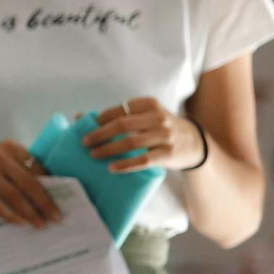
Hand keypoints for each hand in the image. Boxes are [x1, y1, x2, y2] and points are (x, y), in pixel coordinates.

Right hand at [0, 141, 59, 226]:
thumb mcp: (1, 153)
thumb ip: (20, 165)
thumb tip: (48, 189)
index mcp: (10, 147)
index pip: (36, 167)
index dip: (51, 185)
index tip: (62, 199)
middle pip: (28, 183)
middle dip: (45, 203)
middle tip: (56, 217)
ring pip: (14, 196)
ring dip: (30, 212)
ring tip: (41, 224)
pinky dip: (9, 215)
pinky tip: (20, 223)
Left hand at [86, 98, 202, 172]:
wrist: (194, 143)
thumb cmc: (160, 128)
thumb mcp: (146, 116)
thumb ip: (119, 115)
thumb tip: (80, 117)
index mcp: (149, 104)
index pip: (119, 110)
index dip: (100, 119)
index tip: (86, 129)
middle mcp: (158, 118)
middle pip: (122, 125)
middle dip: (100, 134)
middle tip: (85, 143)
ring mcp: (164, 136)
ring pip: (131, 142)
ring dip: (109, 149)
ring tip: (94, 155)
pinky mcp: (168, 154)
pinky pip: (143, 160)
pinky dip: (126, 164)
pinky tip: (112, 168)